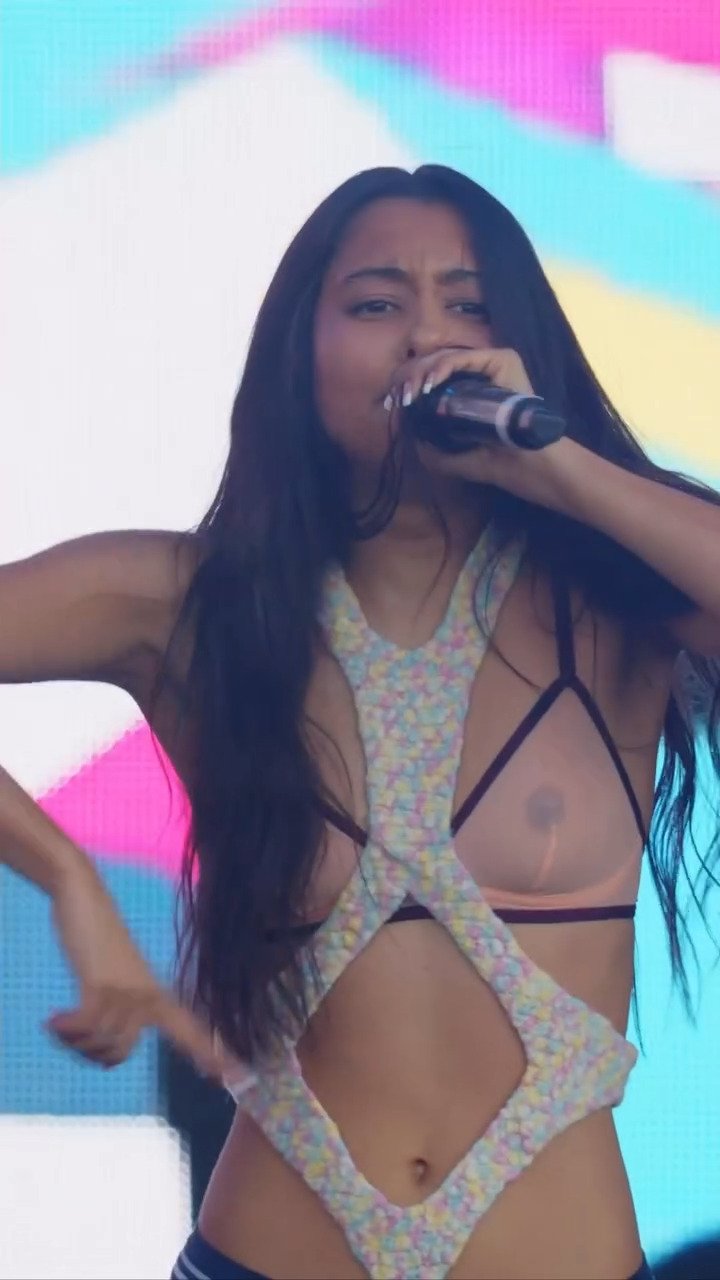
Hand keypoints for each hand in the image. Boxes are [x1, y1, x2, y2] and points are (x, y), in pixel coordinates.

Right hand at [46, 859, 224, 1077]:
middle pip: (119, 1053)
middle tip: (70, 1033)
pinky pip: (86, 1027)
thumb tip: (109, 1051)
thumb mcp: (118, 979)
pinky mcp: (100, 984)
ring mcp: (126, 990)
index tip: (234, 1077)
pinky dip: (66, 1029)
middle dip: (90, 1052)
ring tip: (61, 1020)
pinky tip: (53, 1021)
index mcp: (158, 996)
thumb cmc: (97, 940)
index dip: (210, 1055)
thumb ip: (122, 1012)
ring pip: (101, 1043)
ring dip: (74, 1039)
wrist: (84, 897)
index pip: (191, 1031)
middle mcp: (147, 997)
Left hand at [391, 345, 574, 505]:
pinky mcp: (502, 359)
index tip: (395, 403)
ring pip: (443, 357)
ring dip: (419, 374)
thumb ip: (431, 446)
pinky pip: (460, 358)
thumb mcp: (452, 457)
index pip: (432, 379)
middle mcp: (479, 372)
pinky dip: (439, 369)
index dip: (410, 385)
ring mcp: (491, 363)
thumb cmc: (497, 463)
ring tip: (409, 395)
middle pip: (433, 364)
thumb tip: (409, 431)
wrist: (526, 467)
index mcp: (469, 390)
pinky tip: (427, 386)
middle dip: (409, 378)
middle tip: (398, 398)